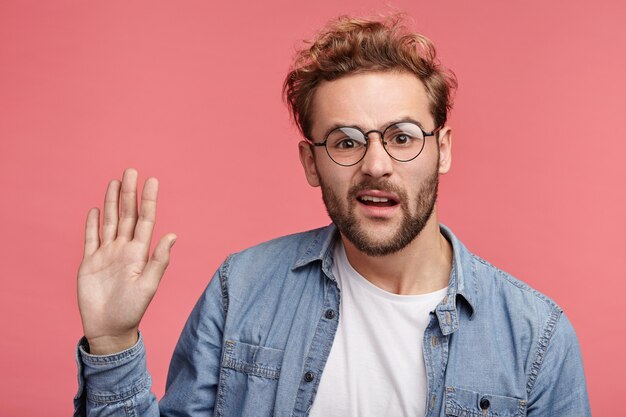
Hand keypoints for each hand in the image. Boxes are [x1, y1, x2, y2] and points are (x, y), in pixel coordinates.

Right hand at [77, 168, 176, 354]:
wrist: (108, 329)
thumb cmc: (132, 310)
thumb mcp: (148, 285)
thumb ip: (159, 260)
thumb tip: (174, 235)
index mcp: (139, 253)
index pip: (145, 220)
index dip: (149, 200)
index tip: (152, 180)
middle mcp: (124, 249)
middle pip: (126, 215)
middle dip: (129, 193)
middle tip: (131, 170)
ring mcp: (106, 254)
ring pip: (109, 222)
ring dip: (111, 202)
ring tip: (115, 182)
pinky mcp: (89, 262)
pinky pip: (91, 238)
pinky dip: (92, 224)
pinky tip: (96, 209)